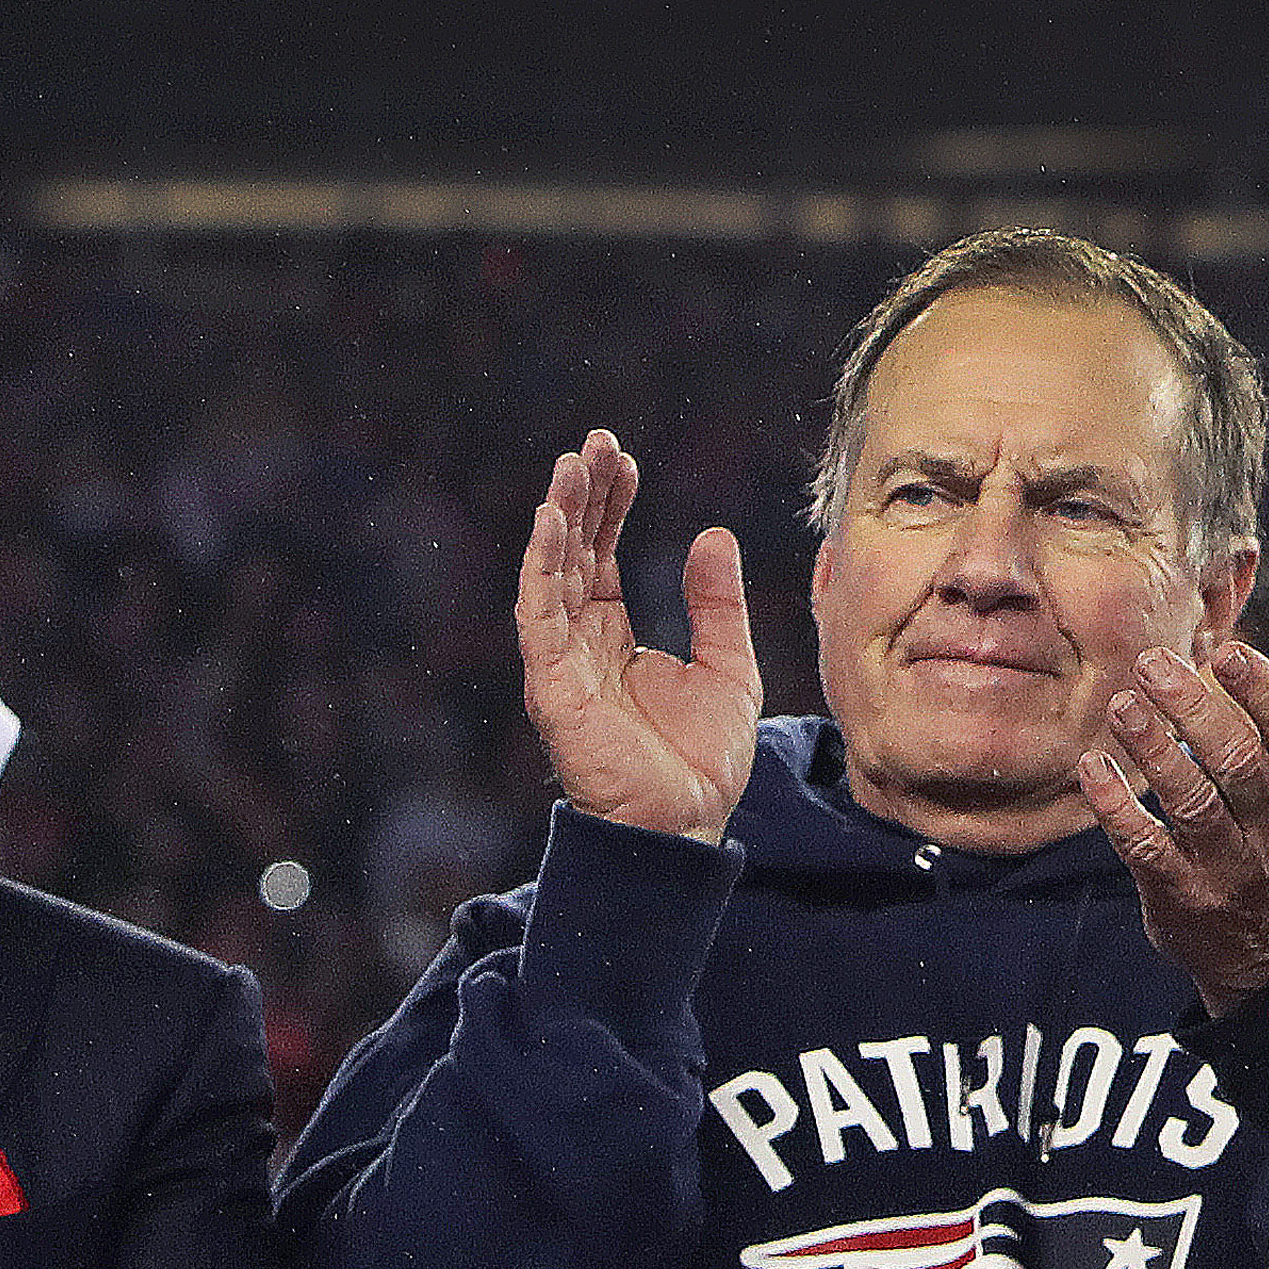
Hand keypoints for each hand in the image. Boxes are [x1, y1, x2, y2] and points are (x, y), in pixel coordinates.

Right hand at [519, 431, 762, 845]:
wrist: (688, 824)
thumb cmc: (701, 759)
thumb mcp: (729, 665)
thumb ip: (716, 603)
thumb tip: (712, 534)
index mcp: (612, 637)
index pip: (601, 555)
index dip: (610, 506)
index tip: (623, 459)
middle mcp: (580, 643)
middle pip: (571, 553)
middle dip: (579, 496)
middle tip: (592, 444)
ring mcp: (562, 664)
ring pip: (551, 574)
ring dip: (557, 518)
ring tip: (570, 467)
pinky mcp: (554, 687)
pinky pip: (540, 617)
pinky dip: (541, 568)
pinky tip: (550, 523)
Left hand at [1083, 574, 1268, 1016]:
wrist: (1266, 942)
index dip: (1264, 692)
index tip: (1226, 651)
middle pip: (1240, 764)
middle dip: (1196, 712)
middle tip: (1150, 664)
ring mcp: (1229, 867)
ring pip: (1194, 805)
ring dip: (1154, 752)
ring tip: (1121, 706)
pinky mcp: (1181, 896)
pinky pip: (1146, 850)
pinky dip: (1118, 809)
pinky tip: (1091, 767)